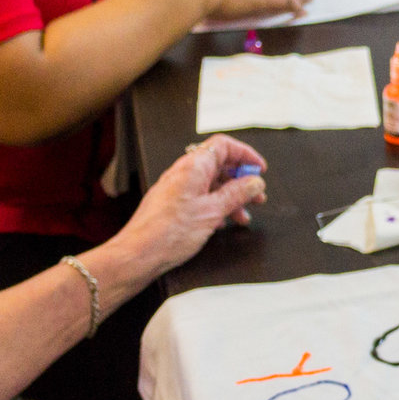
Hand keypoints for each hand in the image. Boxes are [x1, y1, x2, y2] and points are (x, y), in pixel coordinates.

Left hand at [108, 135, 267, 283]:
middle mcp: (184, 173)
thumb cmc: (167, 233)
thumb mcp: (213, 212)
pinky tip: (223, 222)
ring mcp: (177, 188)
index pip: (224, 146)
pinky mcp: (173, 204)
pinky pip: (201, 197)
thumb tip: (254, 182)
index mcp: (193, 166)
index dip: (245, 154)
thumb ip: (236, 194)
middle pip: (219, 165)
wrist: (139, 254)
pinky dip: (216, 206)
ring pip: (211, 184)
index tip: (259, 169)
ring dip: (231, 197)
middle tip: (256, 195)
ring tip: (243, 215)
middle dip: (241, 179)